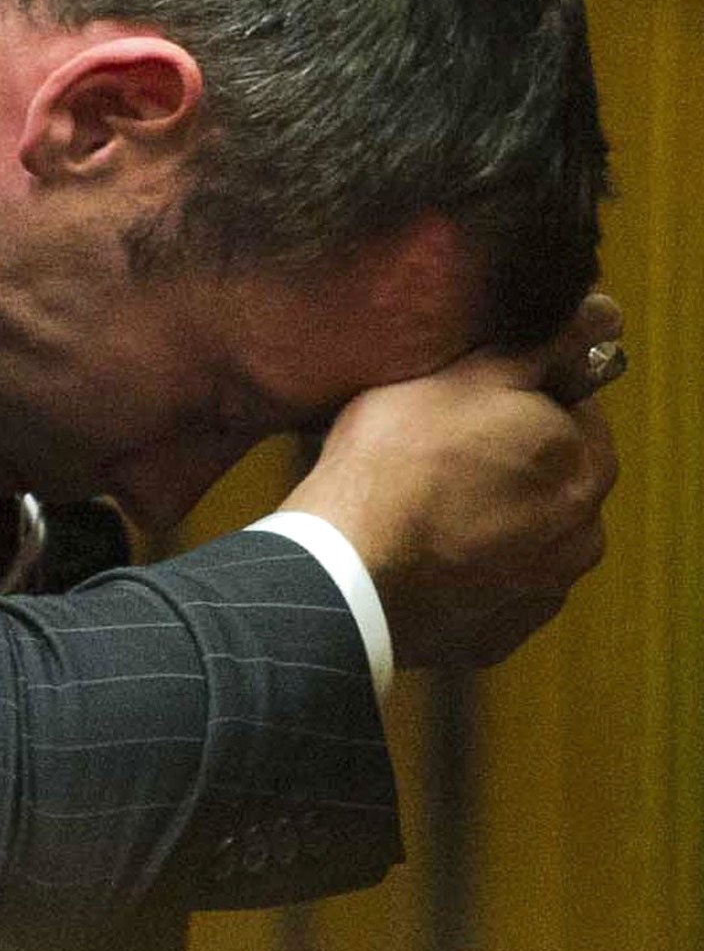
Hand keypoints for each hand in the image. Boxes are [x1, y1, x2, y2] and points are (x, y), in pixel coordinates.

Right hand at [281, 294, 621, 668]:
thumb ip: (546, 343)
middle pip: (548, 481)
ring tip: (414, 502)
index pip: (574, 415)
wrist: (344, 564)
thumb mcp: (470, 372)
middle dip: (504, 463)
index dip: (519, 398)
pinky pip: (482, 591)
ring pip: (518, 539)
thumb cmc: (399, 457)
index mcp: (586, 469)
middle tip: (432, 446)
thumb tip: (606, 313)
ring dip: (482, 521)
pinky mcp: (490, 637)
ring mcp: (536, 596)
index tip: (464, 400)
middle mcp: (580, 540)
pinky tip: (412, 550)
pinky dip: (456, 571)